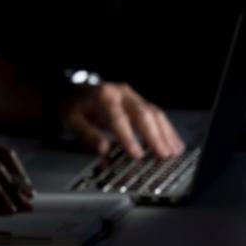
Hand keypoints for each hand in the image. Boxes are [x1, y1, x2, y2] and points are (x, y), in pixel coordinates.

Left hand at [60, 82, 184, 159]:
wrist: (76, 91)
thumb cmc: (74, 106)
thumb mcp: (72, 119)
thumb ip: (87, 134)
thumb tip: (103, 149)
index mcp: (103, 96)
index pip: (118, 118)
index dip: (128, 137)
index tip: (136, 154)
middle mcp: (122, 93)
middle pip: (142, 114)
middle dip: (154, 136)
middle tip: (162, 154)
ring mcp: (133, 96)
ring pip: (154, 113)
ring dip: (165, 133)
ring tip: (173, 151)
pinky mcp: (140, 101)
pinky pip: (157, 114)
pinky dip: (167, 129)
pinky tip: (174, 142)